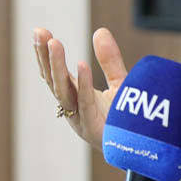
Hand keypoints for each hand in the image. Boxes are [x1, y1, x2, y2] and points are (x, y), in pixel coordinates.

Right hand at [33, 27, 127, 150]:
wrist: (141, 149)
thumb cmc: (125, 120)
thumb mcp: (119, 83)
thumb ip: (109, 60)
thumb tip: (100, 31)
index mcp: (74, 97)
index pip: (53, 73)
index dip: (45, 53)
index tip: (39, 31)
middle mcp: (72, 108)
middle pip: (53, 80)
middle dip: (45, 56)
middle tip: (39, 33)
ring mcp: (80, 119)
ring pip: (63, 91)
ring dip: (57, 67)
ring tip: (54, 43)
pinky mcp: (94, 128)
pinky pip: (86, 103)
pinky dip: (83, 84)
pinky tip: (80, 65)